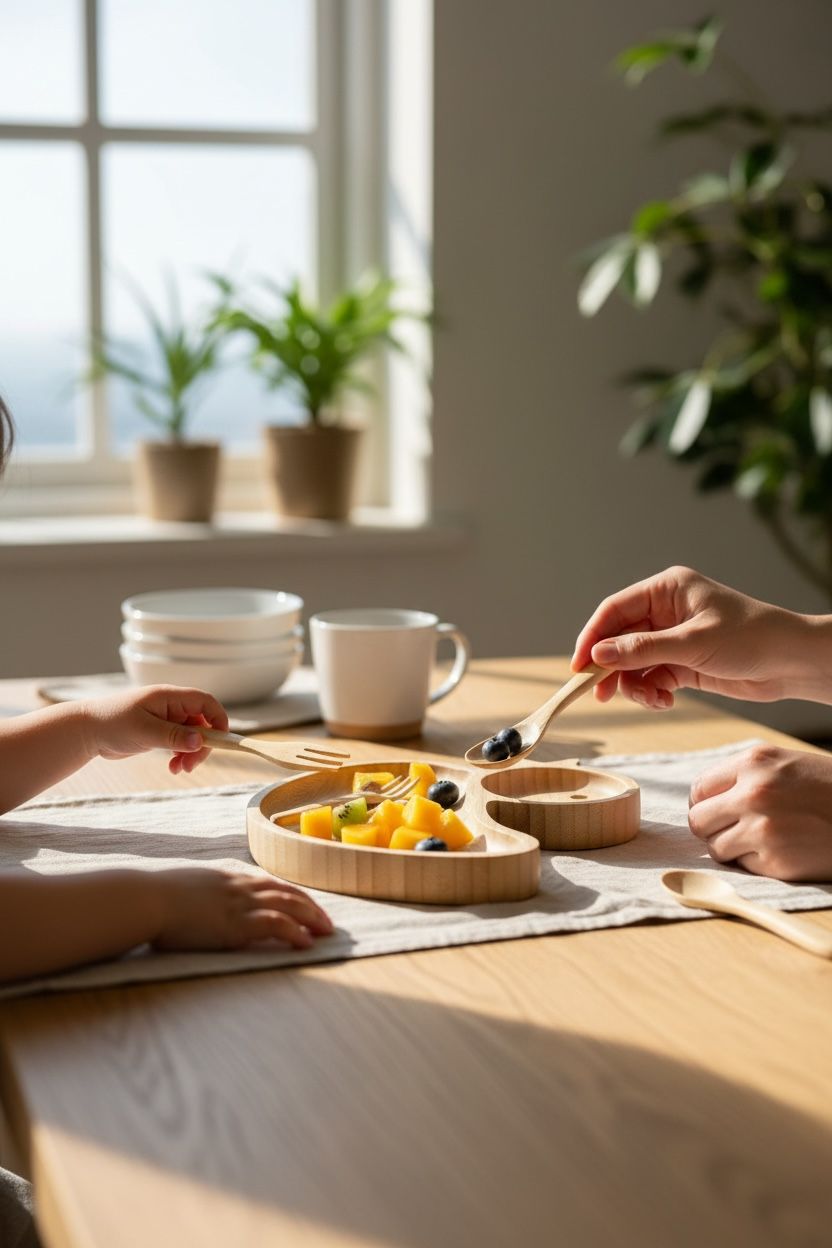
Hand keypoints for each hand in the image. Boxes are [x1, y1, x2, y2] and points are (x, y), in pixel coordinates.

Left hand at [82, 685, 228, 773]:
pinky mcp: (159, 732)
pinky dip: (180, 755)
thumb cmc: (112, 723)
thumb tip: (200, 741)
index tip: (222, 741)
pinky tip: (172, 767)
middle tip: (191, 765)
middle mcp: (171, 706)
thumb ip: (174, 736)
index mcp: (169, 697)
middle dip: (201, 745)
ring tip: (179, 769)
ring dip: (190, 753)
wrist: (87, 731)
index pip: (205, 702)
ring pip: (191, 736)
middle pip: (202, 723)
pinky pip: (179, 743)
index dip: (218, 719)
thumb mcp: (145, 731)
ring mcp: (165, 719)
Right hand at [153, 869, 333, 950]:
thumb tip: (196, 902)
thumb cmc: (153, 898)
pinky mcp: (237, 924)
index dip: (290, 894)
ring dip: (311, 919)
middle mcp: (239, 887)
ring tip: (326, 933)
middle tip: (326, 922)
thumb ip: (198, 892)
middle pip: (286, 892)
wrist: (147, 899)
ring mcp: (240, 904)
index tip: (304, 904)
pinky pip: (276, 925)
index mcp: (226, 878)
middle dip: (309, 907)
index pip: (269, 883)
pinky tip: (306, 944)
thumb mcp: (183, 888)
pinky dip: (295, 933)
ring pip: (288, 906)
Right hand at [571, 565, 816, 708]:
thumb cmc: (751, 638)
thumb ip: (642, 649)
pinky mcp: (682, 662)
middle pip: (619, 639)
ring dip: (634, 685)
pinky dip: (651, 692)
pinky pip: (651, 677)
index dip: (592, 638)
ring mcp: (672, 638)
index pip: (614, 610)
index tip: (579, 667)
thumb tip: (597, 655)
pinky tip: (665, 700)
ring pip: (632, 663)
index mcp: (666, 589)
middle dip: (611, 668)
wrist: (792, 663)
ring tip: (651, 699)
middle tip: (601, 694)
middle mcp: (665, 611)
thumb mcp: (693, 643)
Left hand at [688, 745, 831, 880]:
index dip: (706, 804)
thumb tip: (698, 801)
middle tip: (736, 830)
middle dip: (713, 828)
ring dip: (733, 848)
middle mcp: (754, 792)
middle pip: (699, 820)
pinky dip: (757, 863)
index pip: (699, 789)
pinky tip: (782, 851)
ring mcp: (763, 828)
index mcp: (753, 762)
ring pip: (716, 847)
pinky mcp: (776, 861)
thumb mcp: (785, 764)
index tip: (719, 811)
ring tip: (764, 840)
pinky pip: (743, 866)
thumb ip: (743, 776)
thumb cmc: (827, 789)